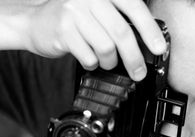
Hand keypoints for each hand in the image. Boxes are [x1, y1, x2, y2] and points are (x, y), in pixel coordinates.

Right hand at [27, 0, 166, 80]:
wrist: (35, 23)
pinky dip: (93, 63)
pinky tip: (90, 59)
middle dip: (134, 58)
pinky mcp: (63, 30)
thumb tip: (148, 41)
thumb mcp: (97, 12)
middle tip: (139, 72)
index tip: (159, 48)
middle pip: (121, 32)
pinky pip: (89, 56)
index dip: (149, 29)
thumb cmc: (72, 20)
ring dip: (110, 62)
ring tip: (107, 62)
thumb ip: (119, 19)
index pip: (133, 7)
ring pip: (106, 47)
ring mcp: (74, 12)